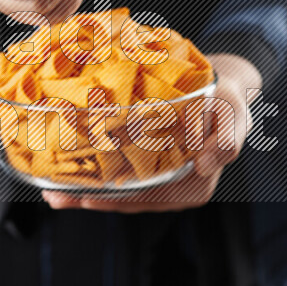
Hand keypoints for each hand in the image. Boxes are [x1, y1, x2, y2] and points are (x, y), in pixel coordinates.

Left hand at [43, 54, 261, 212]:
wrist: (220, 86)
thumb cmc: (227, 102)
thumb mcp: (234, 115)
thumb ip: (226, 141)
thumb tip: (203, 164)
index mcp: (193, 186)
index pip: (150, 198)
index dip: (118, 200)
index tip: (89, 197)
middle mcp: (173, 188)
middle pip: (128, 199)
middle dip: (91, 199)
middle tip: (57, 197)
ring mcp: (158, 178)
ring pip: (119, 191)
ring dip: (85, 192)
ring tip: (52, 192)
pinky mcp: (146, 165)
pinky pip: (118, 175)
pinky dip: (93, 176)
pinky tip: (66, 174)